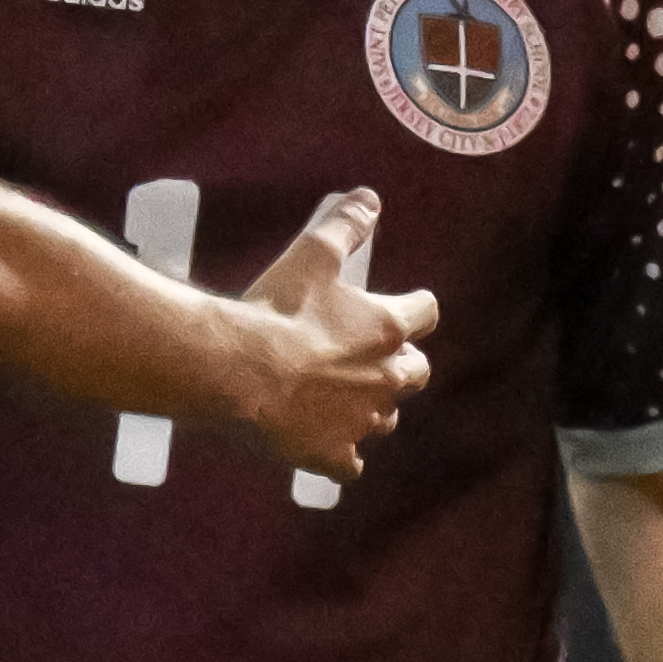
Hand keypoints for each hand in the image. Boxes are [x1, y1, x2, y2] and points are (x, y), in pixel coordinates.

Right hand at [232, 191, 437, 482]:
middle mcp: (387, 377)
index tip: (401, 306)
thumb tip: (371, 197)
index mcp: (389, 328)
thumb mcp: (311, 256)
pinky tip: (320, 442)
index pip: (426, 312)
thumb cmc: (274, 311)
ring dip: (369, 406)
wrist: (237, 371)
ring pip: (385, 418)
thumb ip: (345, 226)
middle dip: (399, 363)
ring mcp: (362, 421)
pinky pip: (350, 464)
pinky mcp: (333, 455)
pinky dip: (339, 454)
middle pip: (416, 372)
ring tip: (336, 397)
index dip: (413, 307)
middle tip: (367, 356)